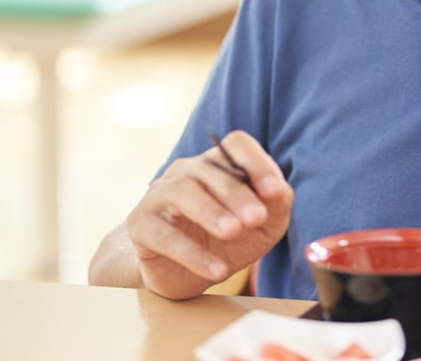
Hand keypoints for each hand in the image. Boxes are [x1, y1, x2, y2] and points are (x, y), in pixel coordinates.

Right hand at [124, 131, 292, 299]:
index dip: (256, 162)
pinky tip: (216, 270)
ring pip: (181, 192)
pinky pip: (163, 235)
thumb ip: (276, 205)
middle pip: (210, 168)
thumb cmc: (227, 243)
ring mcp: (159, 195)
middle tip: (256, 219)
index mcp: (218, 165)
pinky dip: (191, 253)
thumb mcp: (263, 226)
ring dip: (210, 212)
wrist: (185, 276)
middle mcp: (186, 172)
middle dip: (236, 194)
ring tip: (232, 232)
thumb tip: (279, 190)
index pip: (236, 144)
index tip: (273, 190)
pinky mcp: (140, 225)